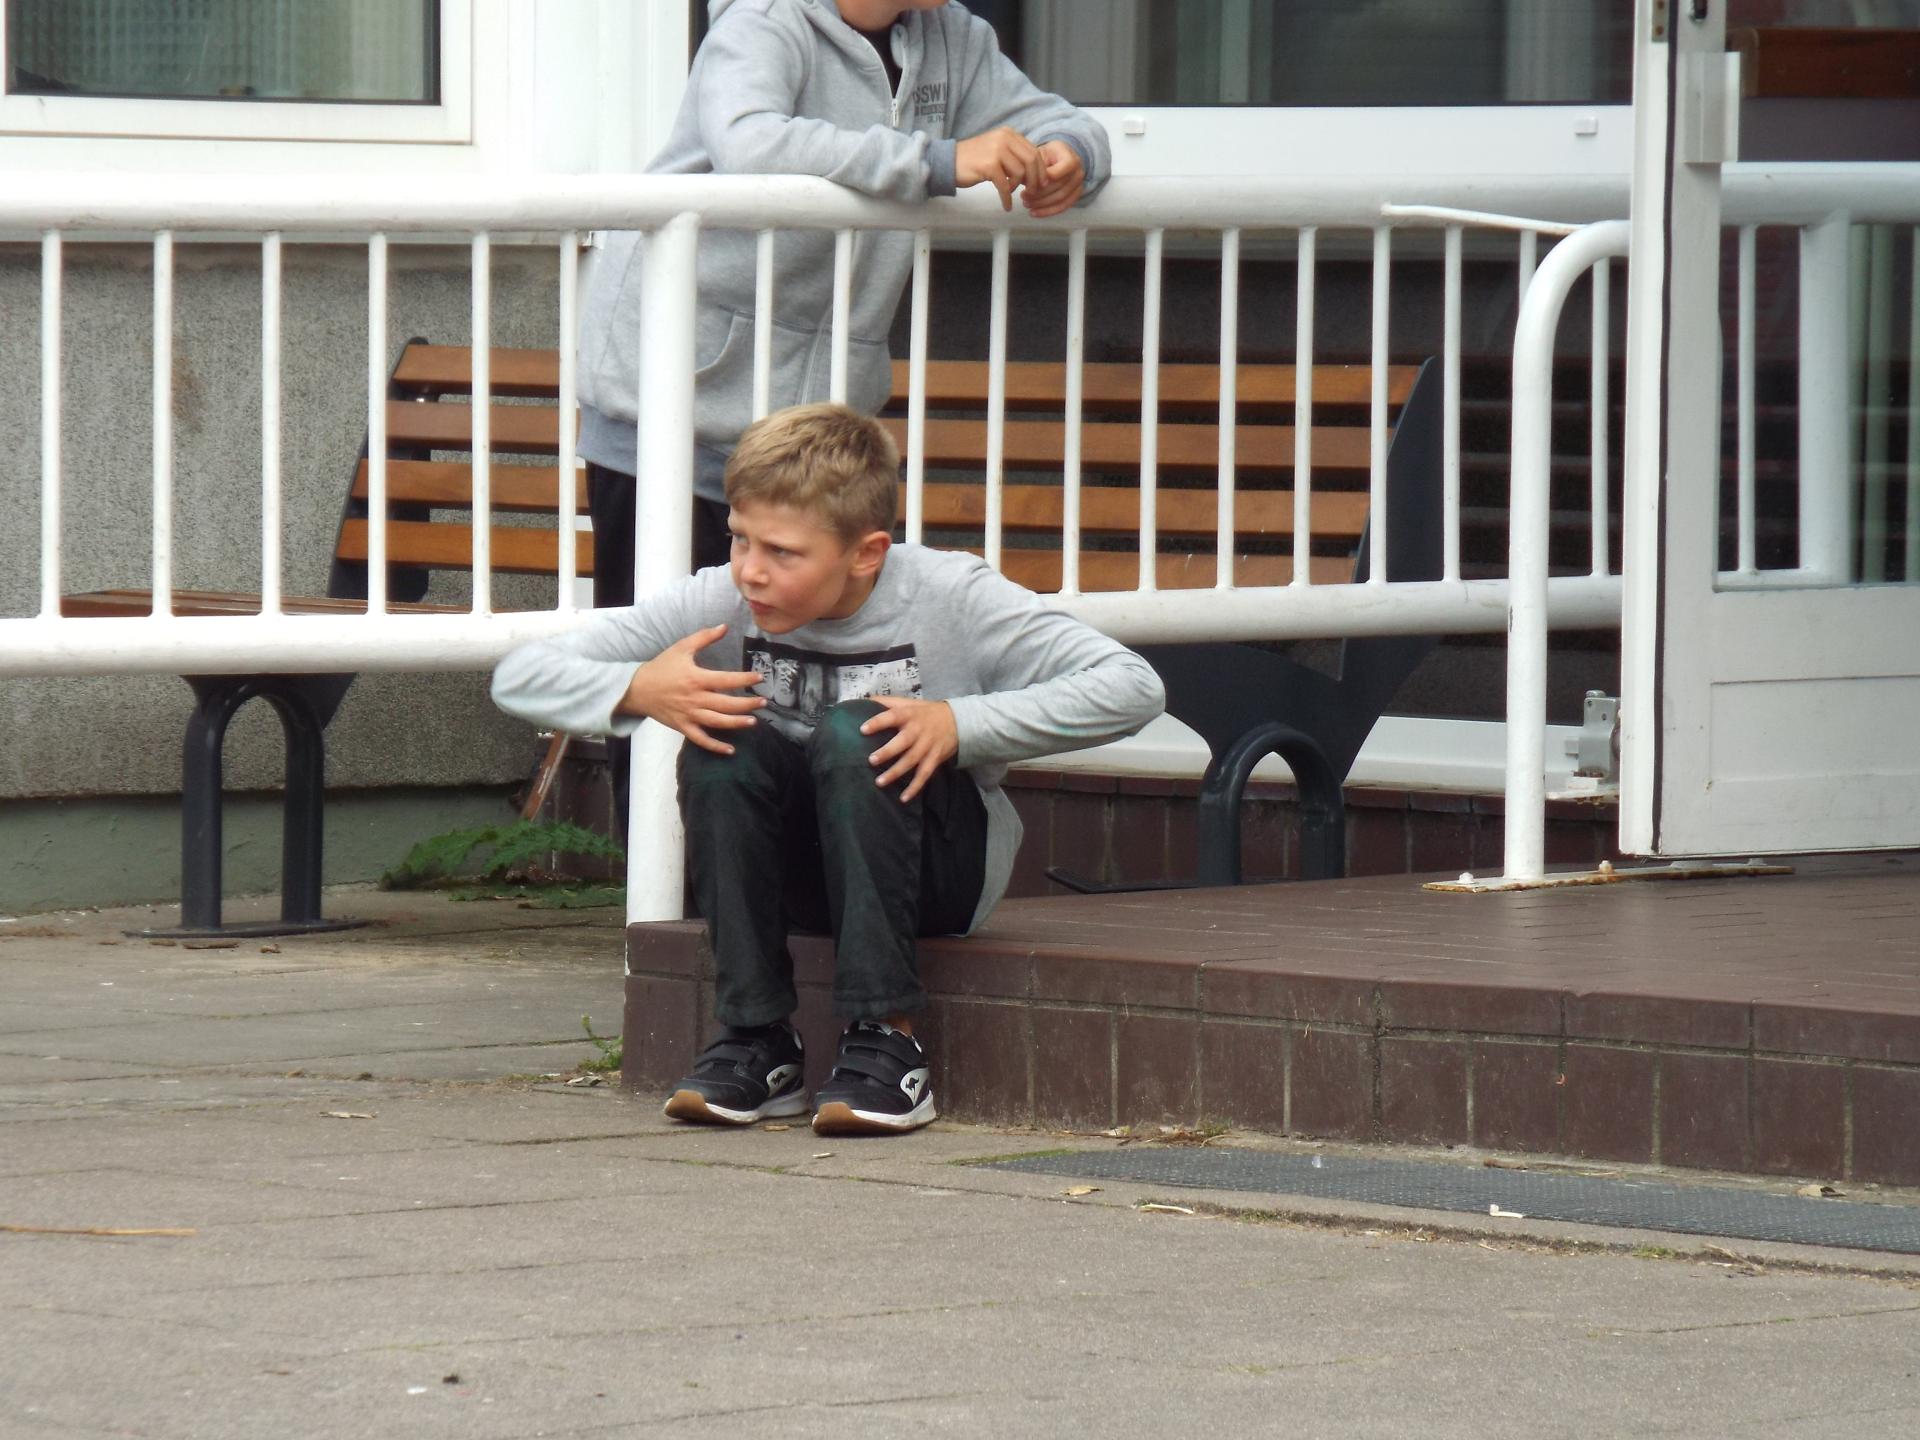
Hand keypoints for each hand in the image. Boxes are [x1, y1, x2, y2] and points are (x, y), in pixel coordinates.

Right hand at [619, 624, 763, 755]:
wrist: (637, 689)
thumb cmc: (661, 667)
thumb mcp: (681, 648)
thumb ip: (704, 637)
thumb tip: (725, 626)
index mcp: (696, 678)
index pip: (725, 680)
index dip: (744, 679)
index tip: (759, 677)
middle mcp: (695, 699)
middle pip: (725, 704)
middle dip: (747, 704)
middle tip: (764, 702)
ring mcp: (689, 715)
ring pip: (717, 723)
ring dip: (736, 724)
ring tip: (753, 722)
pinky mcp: (683, 727)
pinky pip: (701, 739)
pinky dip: (715, 746)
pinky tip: (730, 750)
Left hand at [861, 696, 958, 802]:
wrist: (959, 721)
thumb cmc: (926, 712)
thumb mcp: (909, 703)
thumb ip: (886, 702)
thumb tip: (862, 701)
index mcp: (909, 714)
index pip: (892, 717)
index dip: (878, 722)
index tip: (862, 729)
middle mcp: (918, 731)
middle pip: (903, 742)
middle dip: (888, 752)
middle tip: (871, 761)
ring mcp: (927, 746)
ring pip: (911, 761)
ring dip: (896, 772)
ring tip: (879, 782)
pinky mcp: (934, 759)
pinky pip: (924, 775)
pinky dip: (915, 787)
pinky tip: (903, 798)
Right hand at [955, 126, 1045, 211]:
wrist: (948, 162)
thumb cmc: (974, 161)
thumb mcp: (997, 151)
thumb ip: (1015, 156)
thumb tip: (1036, 173)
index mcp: (1008, 133)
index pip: (1033, 151)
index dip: (1041, 169)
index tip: (1041, 183)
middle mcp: (1004, 138)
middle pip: (1031, 161)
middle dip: (1035, 180)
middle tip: (1033, 192)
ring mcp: (996, 150)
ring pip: (1019, 173)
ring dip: (1017, 188)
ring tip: (1010, 194)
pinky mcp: (989, 165)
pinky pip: (1005, 186)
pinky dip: (1007, 198)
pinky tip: (1006, 206)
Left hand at [1023, 140, 1083, 218]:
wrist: (1062, 159)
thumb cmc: (1049, 155)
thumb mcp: (1040, 154)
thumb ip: (1033, 166)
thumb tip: (1020, 179)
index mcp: (1070, 158)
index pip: (1057, 173)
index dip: (1042, 180)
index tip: (1028, 184)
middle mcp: (1078, 172)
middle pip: (1058, 187)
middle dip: (1039, 194)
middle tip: (1023, 196)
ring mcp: (1079, 185)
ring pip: (1060, 199)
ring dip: (1041, 204)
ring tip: (1026, 203)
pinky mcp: (1076, 196)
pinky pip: (1062, 207)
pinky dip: (1047, 211)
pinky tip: (1035, 212)